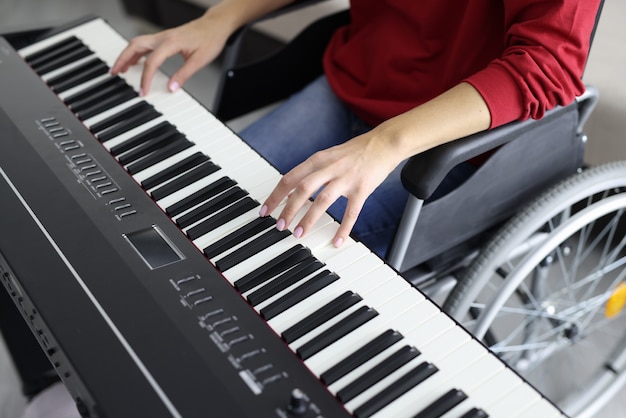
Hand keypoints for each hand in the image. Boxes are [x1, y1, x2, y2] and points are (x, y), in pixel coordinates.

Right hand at [110, 16, 228, 94]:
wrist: (216, 25)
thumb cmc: (210, 39)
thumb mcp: (200, 60)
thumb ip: (184, 74)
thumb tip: (171, 88)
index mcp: (171, 43)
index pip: (151, 62)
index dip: (145, 78)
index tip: (143, 91)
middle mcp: (163, 37)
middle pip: (135, 46)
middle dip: (122, 59)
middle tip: (114, 72)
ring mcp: (162, 36)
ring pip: (137, 43)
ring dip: (126, 55)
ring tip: (119, 68)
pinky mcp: (165, 38)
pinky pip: (145, 43)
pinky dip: (135, 52)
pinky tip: (134, 61)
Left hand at [260, 132, 401, 247]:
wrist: (385, 143)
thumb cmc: (356, 151)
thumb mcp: (329, 155)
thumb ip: (313, 171)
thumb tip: (293, 189)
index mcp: (318, 159)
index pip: (290, 178)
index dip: (276, 195)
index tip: (265, 210)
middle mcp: (330, 167)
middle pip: (302, 189)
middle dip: (288, 208)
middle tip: (280, 225)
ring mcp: (346, 178)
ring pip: (323, 200)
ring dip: (309, 218)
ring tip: (299, 234)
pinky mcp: (362, 189)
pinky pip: (351, 212)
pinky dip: (344, 228)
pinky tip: (337, 241)